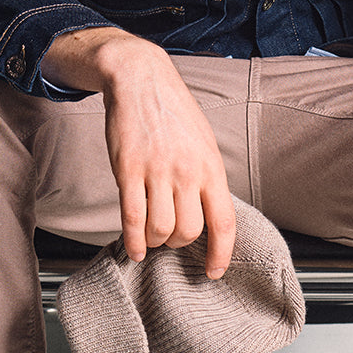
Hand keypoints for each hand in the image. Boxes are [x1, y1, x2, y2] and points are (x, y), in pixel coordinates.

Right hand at [42, 28, 236, 278]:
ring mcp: (157, 171)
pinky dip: (133, 241)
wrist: (141, 79)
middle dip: (179, 244)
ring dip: (155, 242)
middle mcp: (188, 172)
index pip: (224, 222)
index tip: (214, 272)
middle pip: (189, 231)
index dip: (221, 254)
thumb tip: (210, 213)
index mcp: (212, 167)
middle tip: (170, 239)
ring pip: (160, 228)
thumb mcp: (203, 143)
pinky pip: (132, 217)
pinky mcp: (128, 169)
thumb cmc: (173, 113)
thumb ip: (207, 178)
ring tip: (151, 238)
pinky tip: (134, 249)